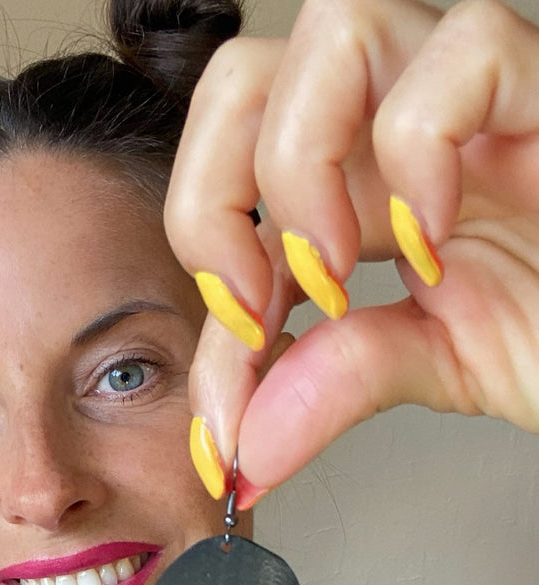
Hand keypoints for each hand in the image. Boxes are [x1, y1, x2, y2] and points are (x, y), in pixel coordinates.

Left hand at [165, 0, 538, 498]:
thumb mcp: (431, 366)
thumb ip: (332, 386)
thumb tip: (242, 450)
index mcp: (360, 182)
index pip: (230, 195)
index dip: (199, 298)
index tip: (222, 404)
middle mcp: (400, 123)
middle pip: (244, 76)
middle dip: (211, 198)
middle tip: (254, 307)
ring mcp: (477, 94)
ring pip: (335, 28)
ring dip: (299, 164)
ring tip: (337, 268)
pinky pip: (468, 50)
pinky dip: (424, 148)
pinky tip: (436, 234)